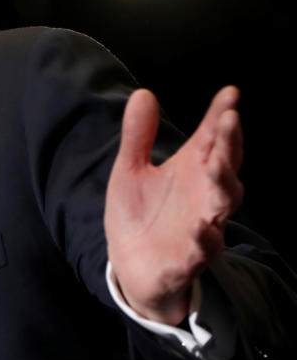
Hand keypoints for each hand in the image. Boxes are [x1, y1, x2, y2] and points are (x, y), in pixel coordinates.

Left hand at [105, 86, 243, 324]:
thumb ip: (139, 136)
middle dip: (229, 144)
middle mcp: (204, 196)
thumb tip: (143, 93)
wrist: (130, 266)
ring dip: (223, 185)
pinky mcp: (188, 260)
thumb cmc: (139, 214)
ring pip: (222, 206)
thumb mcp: (130, 171)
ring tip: (215, 165)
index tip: (230, 92)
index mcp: (192, 171)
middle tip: (230, 119)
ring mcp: (201, 228)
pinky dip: (204, 240)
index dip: (221, 116)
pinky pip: (202, 251)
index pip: (212, 139)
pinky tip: (199, 227)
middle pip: (225, 167)